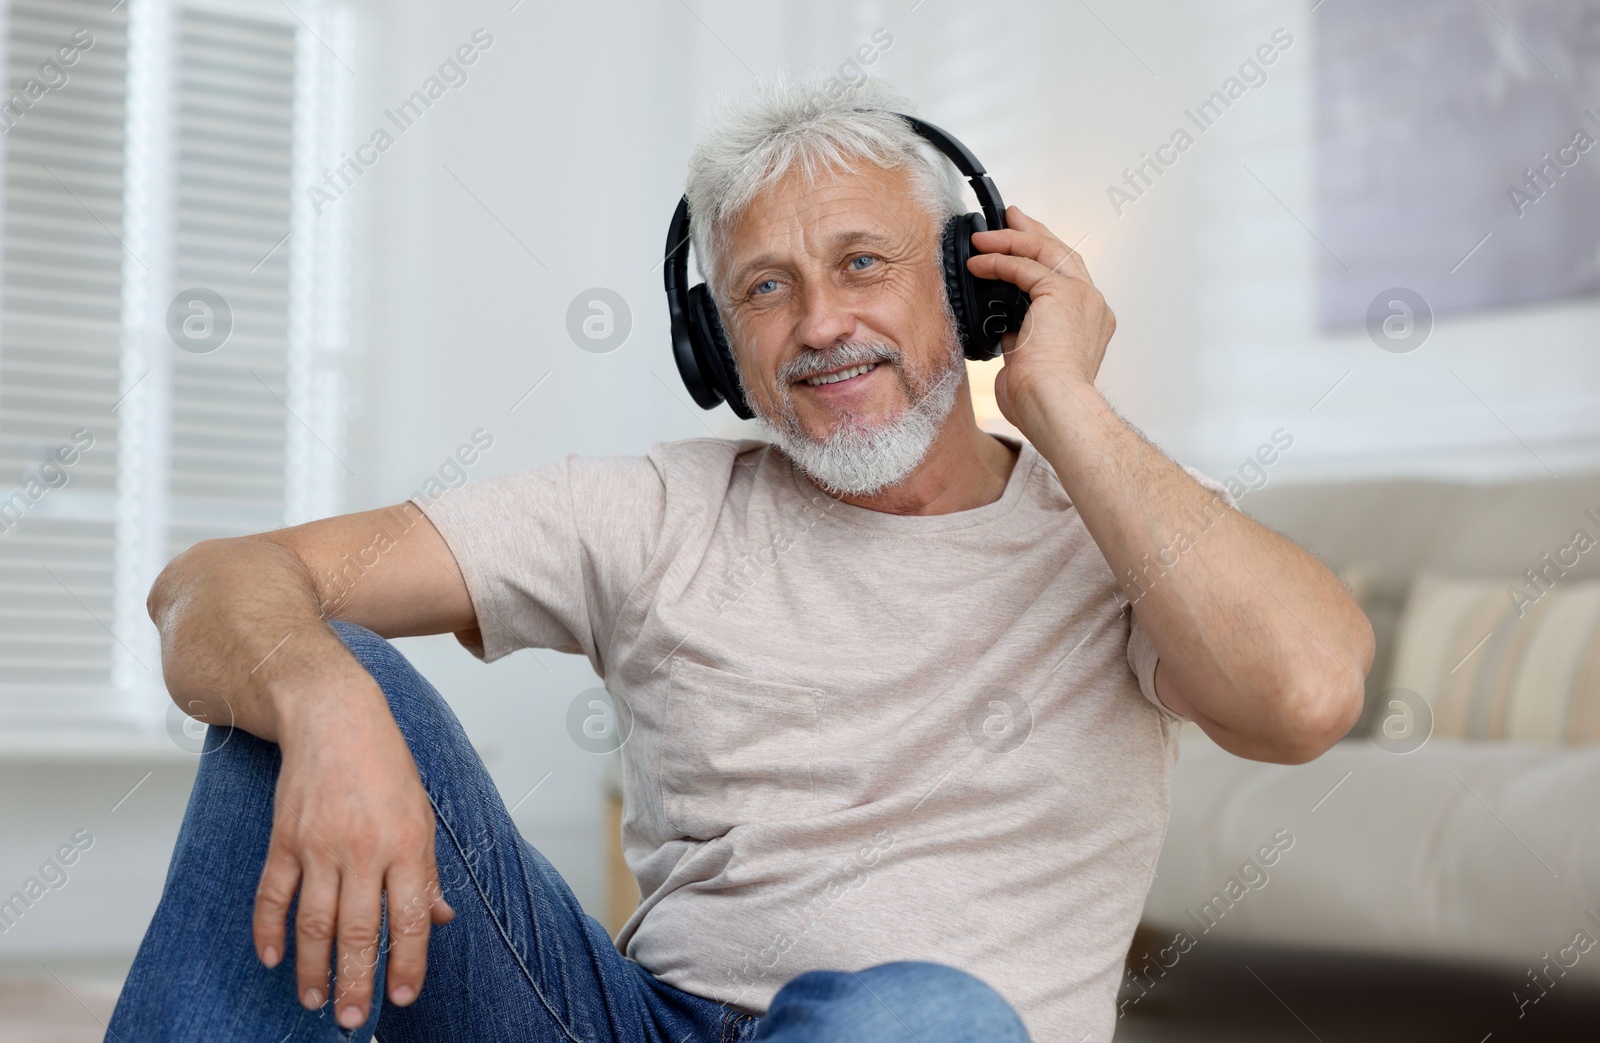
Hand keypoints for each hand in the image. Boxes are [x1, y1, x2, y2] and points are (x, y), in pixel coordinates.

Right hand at [252, 674, 454, 1028]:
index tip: (402, 997)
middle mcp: (363, 850)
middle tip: (352, 1020)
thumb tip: (441, 918)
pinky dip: (269, 930)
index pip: (410, 918)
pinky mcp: (284, 839)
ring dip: (312, 968)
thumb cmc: (385, 767)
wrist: (335, 718)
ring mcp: (319, 846)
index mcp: (407, 845)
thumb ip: (426, 871)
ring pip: (313, 923)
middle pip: (358, 930)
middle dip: (355, 981)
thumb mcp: (422, 814)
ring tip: (313, 1001)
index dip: (407, 962)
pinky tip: (273, 958)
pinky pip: (272, 895)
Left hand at [965, 205, 1115, 428]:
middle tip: (1010, 217)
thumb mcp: (1029, 360)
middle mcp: (1092, 305)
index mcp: (1090, 322)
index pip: (1067, 277)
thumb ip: (1021, 336)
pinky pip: (1025, 267)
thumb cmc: (1042, 398)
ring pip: (1045, 252)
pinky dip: (998, 261)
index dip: (1042, 257)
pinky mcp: (1062, 294)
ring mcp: (1081, 296)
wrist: (1052, 404)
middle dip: (1032, 233)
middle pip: (1062, 254)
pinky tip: (978, 262)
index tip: (1020, 245)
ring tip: (983, 236)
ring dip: (1010, 240)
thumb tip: (1003, 326)